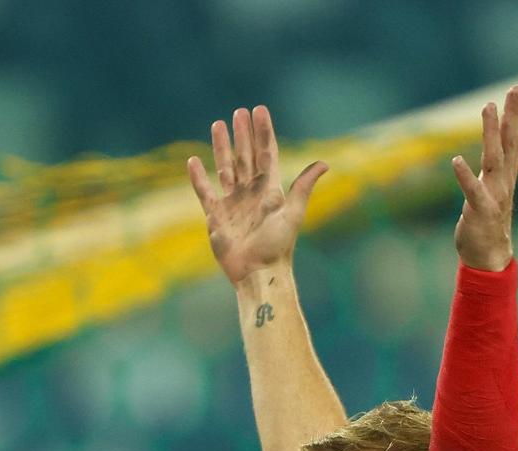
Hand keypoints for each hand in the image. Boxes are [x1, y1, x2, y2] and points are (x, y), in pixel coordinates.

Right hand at [187, 106, 327, 286]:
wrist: (257, 273)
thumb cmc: (278, 246)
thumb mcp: (292, 214)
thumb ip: (303, 186)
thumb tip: (324, 162)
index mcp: (270, 189)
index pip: (266, 153)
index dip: (263, 132)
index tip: (259, 110)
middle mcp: (251, 193)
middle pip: (246, 156)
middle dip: (243, 134)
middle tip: (239, 112)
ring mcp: (232, 203)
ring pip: (225, 168)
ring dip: (221, 147)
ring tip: (218, 125)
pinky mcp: (216, 217)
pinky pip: (205, 192)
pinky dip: (198, 178)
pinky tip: (193, 161)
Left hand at [451, 84, 517, 271]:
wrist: (490, 255)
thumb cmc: (493, 220)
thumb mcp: (503, 187)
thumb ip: (516, 164)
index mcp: (507, 173)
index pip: (514, 136)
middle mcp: (503, 180)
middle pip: (509, 141)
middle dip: (513, 114)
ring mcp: (493, 194)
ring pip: (493, 159)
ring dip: (490, 133)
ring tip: (488, 107)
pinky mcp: (479, 210)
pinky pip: (472, 191)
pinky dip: (464, 176)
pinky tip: (456, 160)